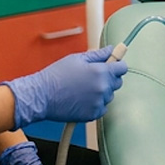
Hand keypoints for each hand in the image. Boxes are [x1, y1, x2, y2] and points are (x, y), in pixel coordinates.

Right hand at [3, 45, 127, 127]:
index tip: (113, 65)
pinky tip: (82, 99)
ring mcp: (98, 102)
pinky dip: (96, 104)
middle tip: (93, 76)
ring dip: (102, 91)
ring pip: (109, 95)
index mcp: (101, 72)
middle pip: (117, 82)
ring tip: (84, 88)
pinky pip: (102, 108)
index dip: (117, 65)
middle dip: (109, 77)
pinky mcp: (93, 114)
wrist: (41, 96)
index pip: (122, 68)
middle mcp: (102, 88)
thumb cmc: (56, 75)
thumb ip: (98, 55)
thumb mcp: (77, 59)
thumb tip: (110, 50)